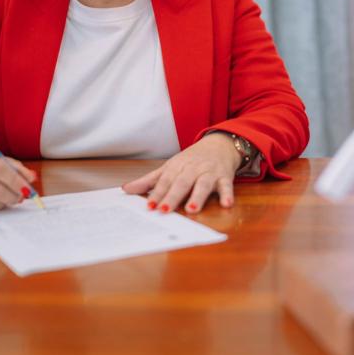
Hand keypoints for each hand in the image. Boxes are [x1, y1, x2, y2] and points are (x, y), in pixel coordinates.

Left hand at [121, 133, 240, 212]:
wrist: (219, 144)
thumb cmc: (191, 160)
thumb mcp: (170, 167)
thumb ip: (149, 181)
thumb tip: (126, 189)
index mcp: (177, 167)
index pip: (165, 181)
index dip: (157, 194)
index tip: (148, 206)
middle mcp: (193, 169)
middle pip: (182, 183)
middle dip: (173, 197)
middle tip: (164, 210)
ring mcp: (209, 172)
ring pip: (203, 184)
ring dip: (198, 196)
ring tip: (192, 209)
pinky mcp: (225, 177)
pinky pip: (226, 186)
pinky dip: (227, 195)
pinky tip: (227, 204)